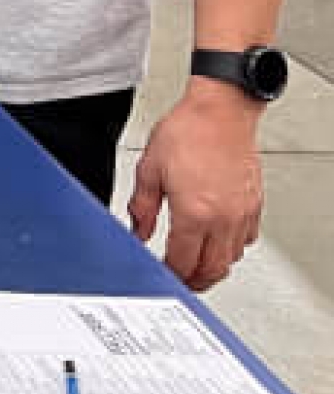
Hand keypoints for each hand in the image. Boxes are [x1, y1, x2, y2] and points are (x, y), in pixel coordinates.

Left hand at [129, 88, 264, 290]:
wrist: (220, 112)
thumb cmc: (187, 132)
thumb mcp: (149, 169)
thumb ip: (142, 207)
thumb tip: (138, 231)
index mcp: (193, 213)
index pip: (183, 262)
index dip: (169, 274)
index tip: (161, 273)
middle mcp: (222, 218)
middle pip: (212, 269)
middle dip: (194, 281)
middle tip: (180, 280)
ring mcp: (242, 213)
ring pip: (232, 259)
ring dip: (214, 267)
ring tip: (196, 264)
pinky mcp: (254, 205)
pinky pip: (246, 239)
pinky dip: (232, 248)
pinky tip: (218, 241)